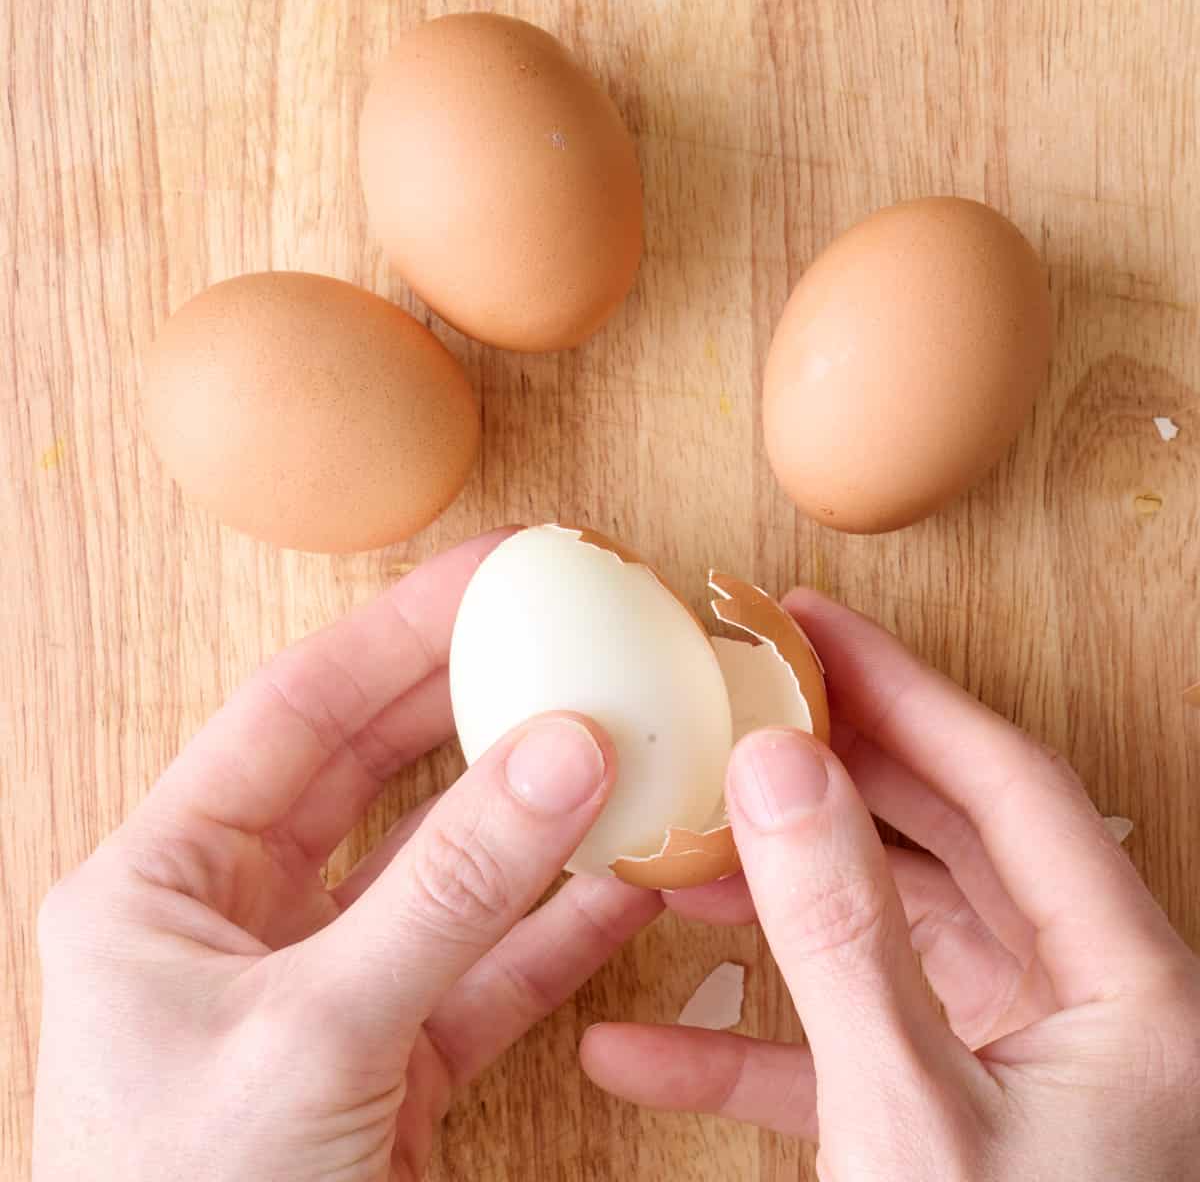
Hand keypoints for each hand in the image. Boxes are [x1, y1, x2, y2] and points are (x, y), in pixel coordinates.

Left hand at [34, 530, 661, 1181]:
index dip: (396, 632)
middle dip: (469, 696)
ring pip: (445, 862)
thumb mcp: (313, 1038)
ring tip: (614, 737)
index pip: (295, 713)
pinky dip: (559, 921)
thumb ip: (446, 894)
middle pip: (376, 767)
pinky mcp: (395, 1054)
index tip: (490, 575)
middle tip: (561, 629)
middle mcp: (243, 920)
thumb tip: (561, 755)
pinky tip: (626, 872)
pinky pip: (489, 961)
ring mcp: (328, 985)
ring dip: (531, 807)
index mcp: (165, 883)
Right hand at [582, 588, 1199, 1178]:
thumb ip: (843, 931)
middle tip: (736, 712)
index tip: (810, 625)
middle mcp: (1087, 1012)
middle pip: (939, 843)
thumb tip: (778, 767)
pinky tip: (641, 1040)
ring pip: (884, 937)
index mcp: (1128, 989)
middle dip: (824, 780)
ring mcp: (1020, 1068)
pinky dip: (751, 1037)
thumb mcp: (915, 1118)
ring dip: (772, 902)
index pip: (1003, 780)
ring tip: (669, 863)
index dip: (901, 688)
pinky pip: (848, 1047)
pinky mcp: (958, 1126)